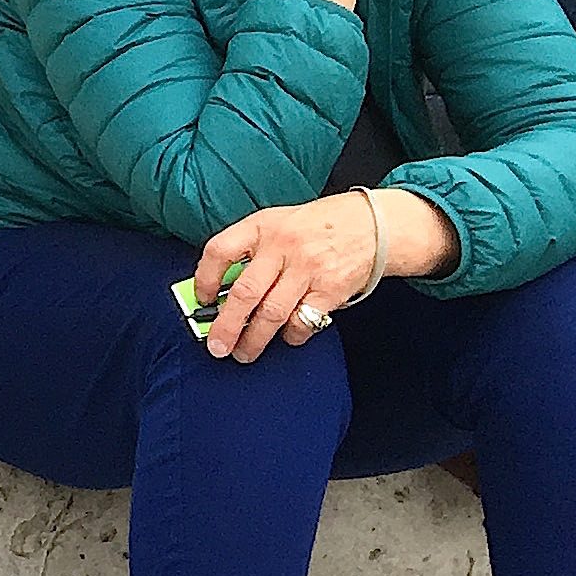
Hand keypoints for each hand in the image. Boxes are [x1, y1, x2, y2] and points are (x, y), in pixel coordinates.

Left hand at [181, 195, 379, 361]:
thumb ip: (252, 249)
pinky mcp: (330, 290)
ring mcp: (308, 269)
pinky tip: (286, 337)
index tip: (202, 299)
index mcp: (262, 226)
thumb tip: (223, 287)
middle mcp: (282, 247)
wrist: (374, 225)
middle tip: (216, 345)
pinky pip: (302, 321)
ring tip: (244, 353)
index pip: (220, 251)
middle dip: (226, 325)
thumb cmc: (319, 225)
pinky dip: (291, 335)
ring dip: (254, 339)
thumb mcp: (278, 222)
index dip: (205, 279)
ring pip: (271, 313)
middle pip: (245, 293)